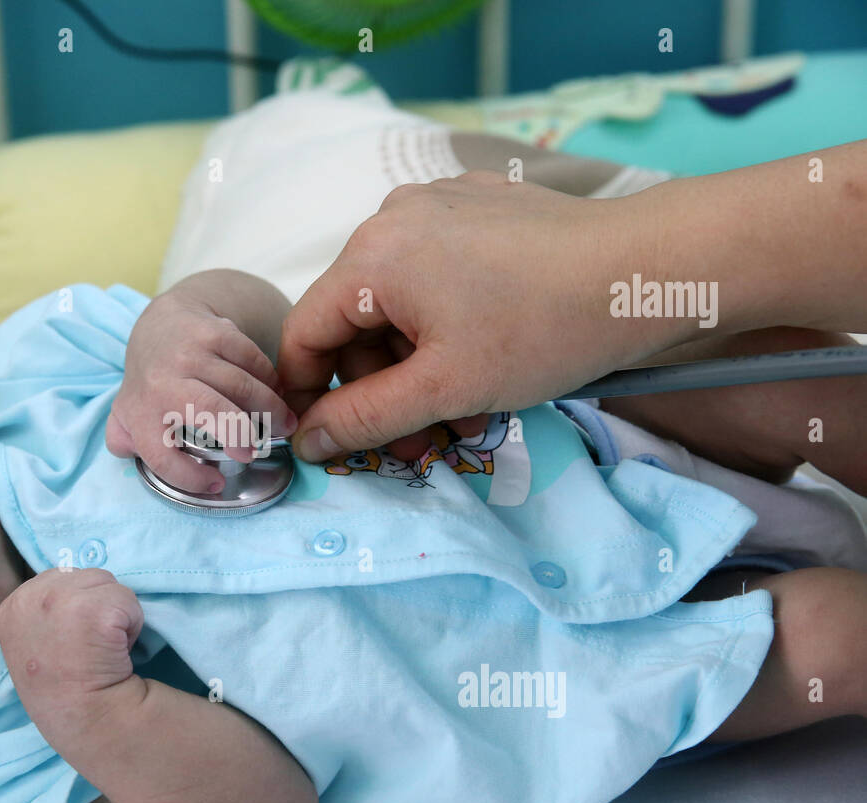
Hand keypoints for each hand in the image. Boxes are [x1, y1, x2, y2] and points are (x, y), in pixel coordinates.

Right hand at [0, 568, 143, 702]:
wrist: (85, 722)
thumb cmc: (63, 687)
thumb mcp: (33, 640)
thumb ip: (44, 609)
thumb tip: (74, 581)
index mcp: (12, 605)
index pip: (60, 580)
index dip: (77, 608)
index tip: (74, 641)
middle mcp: (30, 596)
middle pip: (87, 577)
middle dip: (98, 606)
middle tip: (89, 648)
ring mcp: (61, 600)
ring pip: (111, 585)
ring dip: (117, 614)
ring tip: (102, 649)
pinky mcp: (95, 609)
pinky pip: (130, 601)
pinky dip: (134, 625)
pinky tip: (117, 652)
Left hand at [106, 291, 297, 492]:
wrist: (163, 323)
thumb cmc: (150, 380)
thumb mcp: (126, 411)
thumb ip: (123, 438)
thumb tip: (127, 453)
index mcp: (139, 410)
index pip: (161, 454)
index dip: (190, 477)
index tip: (216, 483)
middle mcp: (162, 380)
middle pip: (209, 410)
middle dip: (239, 434)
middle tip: (257, 451)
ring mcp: (190, 352)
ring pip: (240, 385)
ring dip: (270, 410)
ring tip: (284, 425)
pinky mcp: (216, 331)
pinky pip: (253, 360)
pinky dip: (270, 380)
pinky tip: (276, 394)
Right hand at [276, 171, 678, 460]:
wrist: (651, 269)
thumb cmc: (545, 328)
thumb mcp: (444, 388)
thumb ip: (364, 419)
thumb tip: (307, 439)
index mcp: (371, 256)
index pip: (305, 334)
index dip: (309, 395)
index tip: (330, 441)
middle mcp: (393, 218)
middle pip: (356, 322)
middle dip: (384, 390)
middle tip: (424, 442)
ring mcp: (439, 205)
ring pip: (400, 304)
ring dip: (420, 367)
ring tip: (468, 412)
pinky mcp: (479, 207)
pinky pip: (437, 275)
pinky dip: (448, 325)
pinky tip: (489, 358)